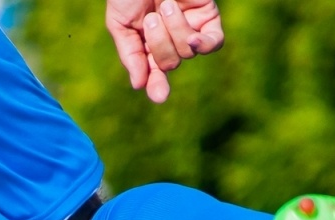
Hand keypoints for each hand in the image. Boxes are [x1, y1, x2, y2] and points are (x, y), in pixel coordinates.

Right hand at [105, 0, 223, 103]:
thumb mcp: (121, 22)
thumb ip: (131, 54)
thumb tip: (139, 86)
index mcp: (148, 44)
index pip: (155, 74)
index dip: (157, 87)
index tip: (159, 96)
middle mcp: (170, 39)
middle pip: (172, 63)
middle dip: (160, 43)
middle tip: (151, 17)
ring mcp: (191, 28)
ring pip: (189, 53)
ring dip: (175, 31)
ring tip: (166, 5)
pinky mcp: (208, 16)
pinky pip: (214, 43)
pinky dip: (204, 44)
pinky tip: (194, 40)